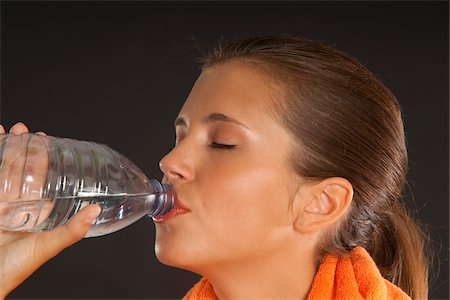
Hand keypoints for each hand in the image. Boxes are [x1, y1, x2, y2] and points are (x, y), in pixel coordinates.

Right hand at [0, 123, 100, 298]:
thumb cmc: (14, 268)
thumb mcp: (47, 246)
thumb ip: (71, 230)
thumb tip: (96, 211)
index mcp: (38, 212)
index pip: (45, 180)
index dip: (46, 160)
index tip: (49, 142)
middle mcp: (20, 205)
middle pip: (23, 170)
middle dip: (26, 149)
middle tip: (28, 131)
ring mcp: (1, 203)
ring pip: (4, 170)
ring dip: (8, 149)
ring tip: (13, 131)